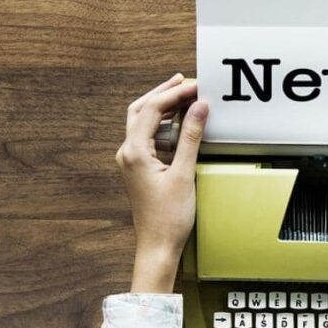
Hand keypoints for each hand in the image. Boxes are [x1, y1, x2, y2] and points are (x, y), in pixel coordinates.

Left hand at [115, 73, 207, 292]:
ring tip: (184, 96)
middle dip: (163, 93)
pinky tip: (180, 123)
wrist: (158, 246)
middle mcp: (128, 153)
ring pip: (143, 122)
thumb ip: (191, 137)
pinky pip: (148, 137)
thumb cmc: (168, 218)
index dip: (175, 94)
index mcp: (134, 151)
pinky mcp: (140, 168)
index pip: (153, 109)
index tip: (196, 87)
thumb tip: (199, 108)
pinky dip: (164, 125)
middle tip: (185, 81)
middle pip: (141, 109)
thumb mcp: (184, 174)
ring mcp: (132, 161)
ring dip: (162, 107)